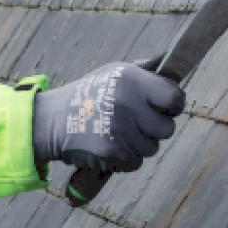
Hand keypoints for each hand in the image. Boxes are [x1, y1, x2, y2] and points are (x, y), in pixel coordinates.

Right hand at [32, 61, 184, 174]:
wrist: (52, 121)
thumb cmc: (89, 95)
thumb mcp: (114, 72)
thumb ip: (145, 72)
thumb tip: (171, 65)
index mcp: (132, 80)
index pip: (175, 99)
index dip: (173, 106)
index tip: (164, 109)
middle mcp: (128, 103)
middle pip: (167, 129)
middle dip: (154, 129)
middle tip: (135, 123)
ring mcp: (121, 130)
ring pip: (151, 148)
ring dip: (138, 145)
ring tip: (116, 133)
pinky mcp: (113, 152)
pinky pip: (135, 162)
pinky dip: (124, 158)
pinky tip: (109, 145)